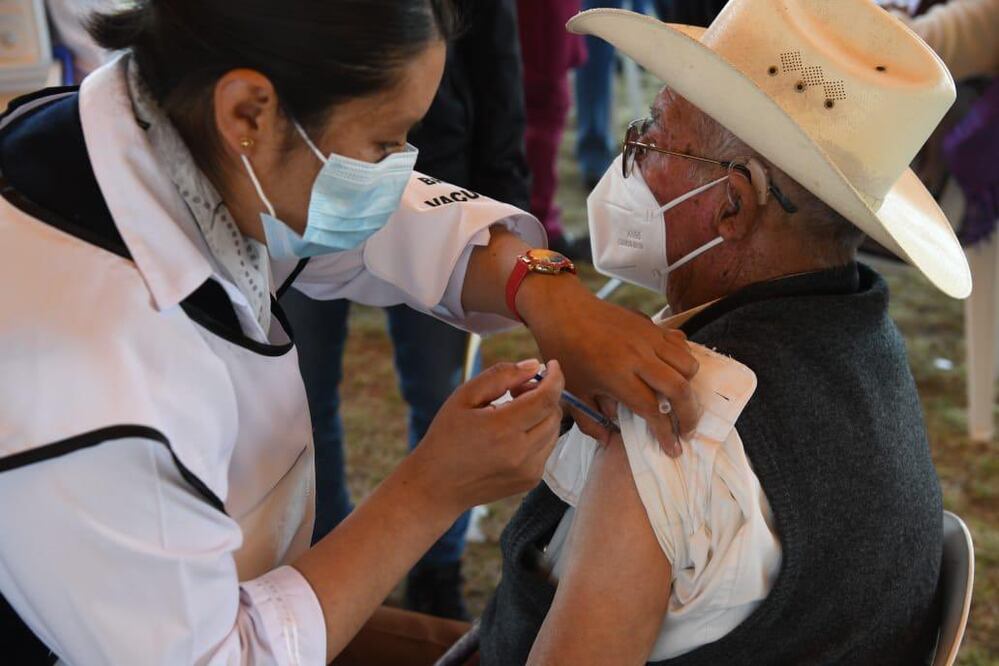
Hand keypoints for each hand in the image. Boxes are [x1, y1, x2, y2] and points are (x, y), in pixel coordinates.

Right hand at [409, 359, 564, 513]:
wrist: (437, 486)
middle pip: (554, 413)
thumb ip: (500, 376)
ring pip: (554, 430)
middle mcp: (520, 453)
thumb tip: (534, 366)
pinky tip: (512, 433)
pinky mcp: (530, 481)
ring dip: (541, 414)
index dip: (555, 378)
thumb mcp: (464, 397)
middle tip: (517, 390)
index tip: (552, 365)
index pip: (546, 399)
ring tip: (512, 411)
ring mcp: (528, 471)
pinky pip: (546, 448)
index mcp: (502, 430)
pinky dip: (538, 434)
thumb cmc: (445, 437)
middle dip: (544, 394)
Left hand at [518, 276, 699, 454]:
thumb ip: (590, 421)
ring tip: (679, 399)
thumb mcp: (572, 391)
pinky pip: (680, 342)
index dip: (666, 432)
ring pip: (687, 364)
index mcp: (618, 376)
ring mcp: (649, 338)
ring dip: (689, 386)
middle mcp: (639, 356)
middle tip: (686, 430)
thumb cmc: (565, 352)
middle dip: (689, 415)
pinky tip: (672, 369)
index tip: (672, 448)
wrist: (563, 310)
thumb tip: (609, 441)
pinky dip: (683, 358)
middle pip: (680, 389)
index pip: (653, 409)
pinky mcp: (652, 325)